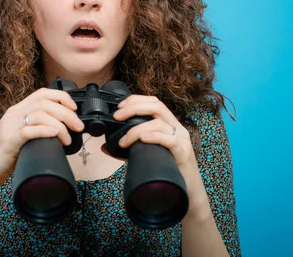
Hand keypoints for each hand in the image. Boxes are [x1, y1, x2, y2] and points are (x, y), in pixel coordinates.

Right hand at [0, 88, 84, 194]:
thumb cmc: (6, 155)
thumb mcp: (22, 135)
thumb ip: (36, 128)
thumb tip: (62, 131)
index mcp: (18, 110)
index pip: (42, 93)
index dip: (62, 97)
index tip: (74, 109)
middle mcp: (14, 113)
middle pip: (45, 103)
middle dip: (67, 113)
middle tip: (78, 127)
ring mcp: (10, 126)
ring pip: (39, 114)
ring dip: (60, 125)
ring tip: (68, 139)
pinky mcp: (9, 141)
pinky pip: (28, 130)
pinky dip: (45, 130)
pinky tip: (55, 135)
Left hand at [113, 95, 209, 216]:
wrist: (187, 192)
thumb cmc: (168, 171)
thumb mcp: (147, 155)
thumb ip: (129, 148)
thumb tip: (105, 146)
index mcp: (169, 124)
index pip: (154, 102)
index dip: (136, 99)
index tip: (120, 106)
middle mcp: (177, 128)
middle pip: (156, 106)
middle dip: (133, 108)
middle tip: (117, 117)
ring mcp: (182, 140)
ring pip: (159, 123)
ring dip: (136, 129)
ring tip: (123, 141)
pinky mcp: (184, 154)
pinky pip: (170, 140)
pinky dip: (154, 137)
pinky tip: (142, 139)